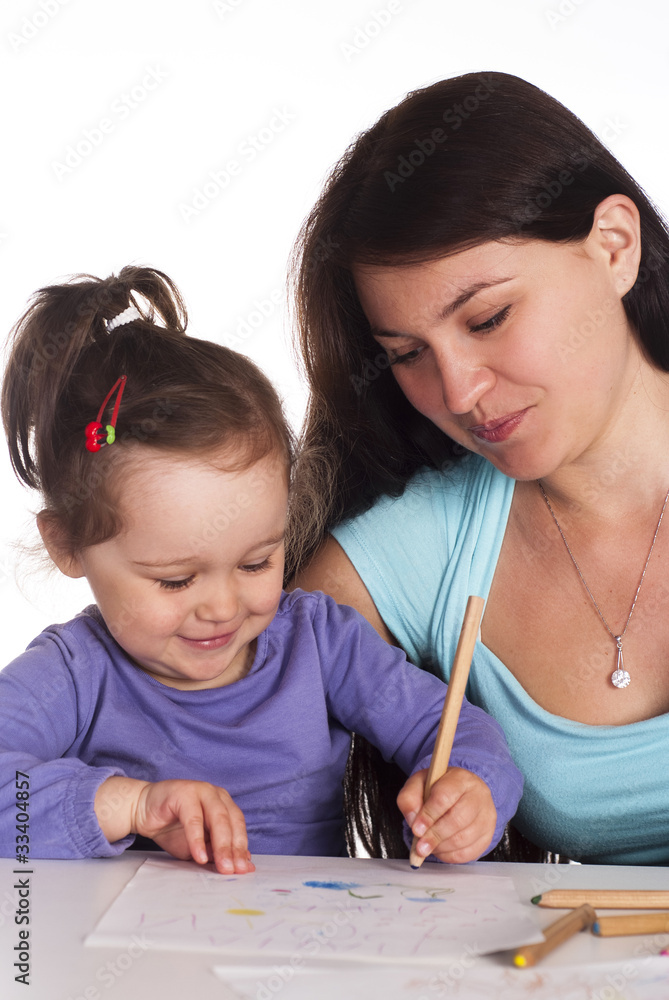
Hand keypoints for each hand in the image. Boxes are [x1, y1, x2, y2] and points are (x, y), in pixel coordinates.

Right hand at [95, 776, 253, 873]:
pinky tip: (199, 855)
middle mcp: (216, 795)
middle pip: (232, 822)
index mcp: (224, 804)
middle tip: (235, 870)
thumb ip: (216, 852)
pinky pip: (194, 819)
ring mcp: (201, 791)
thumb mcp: (198, 845)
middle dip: (234, 849)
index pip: (238, 827)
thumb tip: (242, 864)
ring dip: (221, 845)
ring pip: (217, 818)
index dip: (242, 848)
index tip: (244, 869)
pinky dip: (198, 839)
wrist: (142, 811)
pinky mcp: (184, 793)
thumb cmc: (171, 828)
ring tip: (223, 866)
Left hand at [397, 767, 496, 863]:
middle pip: (457, 820)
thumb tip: (413, 821)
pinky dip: (451, 856)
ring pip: (464, 838)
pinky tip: (441, 849)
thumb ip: (409, 798)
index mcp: (460, 778)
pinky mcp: (488, 835)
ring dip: (442, 847)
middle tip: (420, 847)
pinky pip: (470, 852)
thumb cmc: (439, 789)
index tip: (416, 829)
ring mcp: (487, 816)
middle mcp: (478, 795)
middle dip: (435, 836)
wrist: (462, 793)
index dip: (429, 815)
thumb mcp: (419, 784)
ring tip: (428, 846)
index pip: (444, 797)